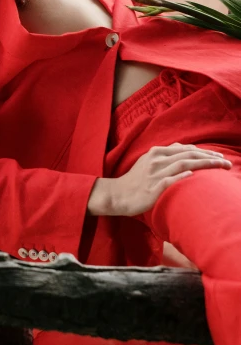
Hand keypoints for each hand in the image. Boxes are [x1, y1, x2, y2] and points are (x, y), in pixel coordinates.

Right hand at [88, 143, 231, 216]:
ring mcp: (154, 173)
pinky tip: (193, 175)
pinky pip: (169, 180)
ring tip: (219, 166)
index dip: (203, 152)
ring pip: (183, 164)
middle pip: (188, 155)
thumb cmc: (134, 181)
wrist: (117, 194)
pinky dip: (181, 176)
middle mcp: (156, 159)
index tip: (219, 157)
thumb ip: (165, 157)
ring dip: (203, 164)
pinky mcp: (152, 187)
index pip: (185, 149)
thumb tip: (183, 154)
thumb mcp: (148, 163)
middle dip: (209, 157)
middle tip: (226, 162)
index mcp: (156, 152)